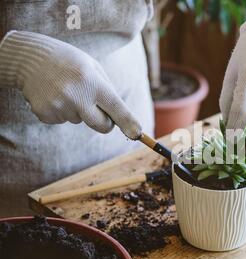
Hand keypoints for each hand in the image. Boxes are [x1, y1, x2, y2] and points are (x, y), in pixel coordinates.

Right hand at [0, 31, 141, 138]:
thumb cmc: (69, 62)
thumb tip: (122, 119)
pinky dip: (62, 111)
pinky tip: (53, 94)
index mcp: (92, 82)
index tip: (137, 134)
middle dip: (105, 122)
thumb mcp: (93, 67)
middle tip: (97, 107)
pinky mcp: (45, 114)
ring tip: (65, 89)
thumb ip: (108, 91)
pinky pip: (63, 120)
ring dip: (77, 110)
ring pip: (80, 120)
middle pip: (102, 125)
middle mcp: (76, 96)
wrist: (29, 58)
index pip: (116, 107)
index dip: (128, 122)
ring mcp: (59, 106)